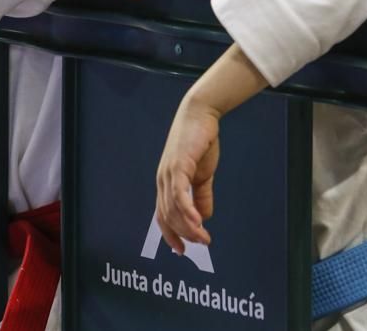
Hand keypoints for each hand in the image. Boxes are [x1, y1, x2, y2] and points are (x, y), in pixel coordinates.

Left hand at [155, 97, 220, 252]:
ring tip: (204, 237)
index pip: (163, 216)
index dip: (170, 235)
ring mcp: (168, 174)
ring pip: (174, 209)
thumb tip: (204, 217)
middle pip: (168, 216)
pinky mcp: (178, 166)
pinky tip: (198, 222)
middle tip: (202, 243)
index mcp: (166, 184)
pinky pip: (180, 194)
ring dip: (189, 227)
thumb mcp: (202, 175)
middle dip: (185, 234)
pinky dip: (188, 210)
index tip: (181, 250)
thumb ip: (202, 196)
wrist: (200, 115)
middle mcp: (163, 181)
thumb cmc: (199, 142)